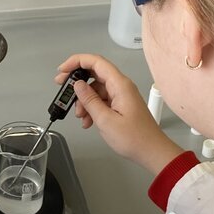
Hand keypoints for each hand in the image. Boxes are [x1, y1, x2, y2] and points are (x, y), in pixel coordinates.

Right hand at [54, 53, 183, 175]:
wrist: (152, 152)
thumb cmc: (133, 138)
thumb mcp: (105, 120)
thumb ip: (90, 100)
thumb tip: (78, 84)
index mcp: (120, 85)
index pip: (96, 62)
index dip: (77, 61)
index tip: (62, 71)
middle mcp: (121, 86)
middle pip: (94, 74)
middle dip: (77, 81)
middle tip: (62, 88)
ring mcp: (121, 95)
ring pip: (96, 89)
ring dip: (84, 101)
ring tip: (80, 116)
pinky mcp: (121, 105)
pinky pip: (102, 100)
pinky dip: (92, 108)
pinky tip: (88, 121)